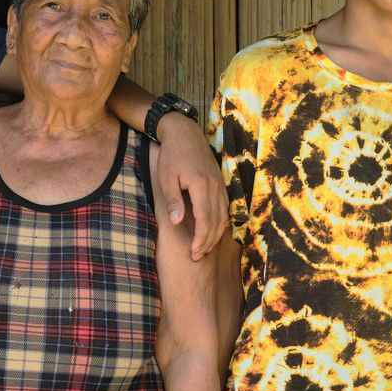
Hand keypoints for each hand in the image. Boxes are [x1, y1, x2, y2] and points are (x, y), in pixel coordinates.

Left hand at [154, 112, 226, 260]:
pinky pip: (225, 208)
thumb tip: (178, 223)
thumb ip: (173, 201)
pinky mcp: (221, 183)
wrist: (184, 133)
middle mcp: (215, 187)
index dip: (201, 240)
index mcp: (201, 186)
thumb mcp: (166, 178)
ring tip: (205, 249)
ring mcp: (221, 185)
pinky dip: (221, 222)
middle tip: (197, 257)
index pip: (206, 221)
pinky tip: (213, 230)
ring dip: (216, 235)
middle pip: (217, 222)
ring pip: (224, 216)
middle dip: (208, 242)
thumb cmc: (172, 155)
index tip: (193, 254)